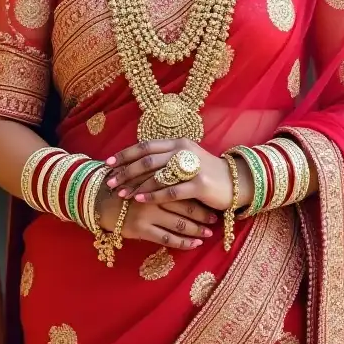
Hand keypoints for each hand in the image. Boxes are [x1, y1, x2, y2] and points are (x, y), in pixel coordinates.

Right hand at [95, 185, 217, 250]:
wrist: (99, 201)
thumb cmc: (123, 186)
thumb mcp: (140, 175)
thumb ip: (160, 175)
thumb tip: (186, 178)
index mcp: (154, 181)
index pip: (183, 188)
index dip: (200, 196)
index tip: (212, 201)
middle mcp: (153, 197)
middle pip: (184, 207)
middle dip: (202, 215)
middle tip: (214, 220)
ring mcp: (147, 214)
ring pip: (179, 225)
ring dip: (196, 231)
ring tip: (207, 235)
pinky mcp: (141, 229)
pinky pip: (167, 239)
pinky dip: (183, 243)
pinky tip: (194, 245)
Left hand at [105, 140, 254, 212]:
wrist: (236, 182)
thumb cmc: (205, 173)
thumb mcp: (185, 159)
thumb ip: (164, 159)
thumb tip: (135, 164)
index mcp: (177, 143)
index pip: (145, 146)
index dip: (124, 154)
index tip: (108, 163)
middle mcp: (182, 151)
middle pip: (146, 160)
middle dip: (125, 172)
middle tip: (110, 182)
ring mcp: (191, 167)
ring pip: (156, 175)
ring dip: (135, 185)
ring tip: (121, 194)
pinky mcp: (199, 184)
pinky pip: (171, 191)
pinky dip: (153, 196)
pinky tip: (140, 200)